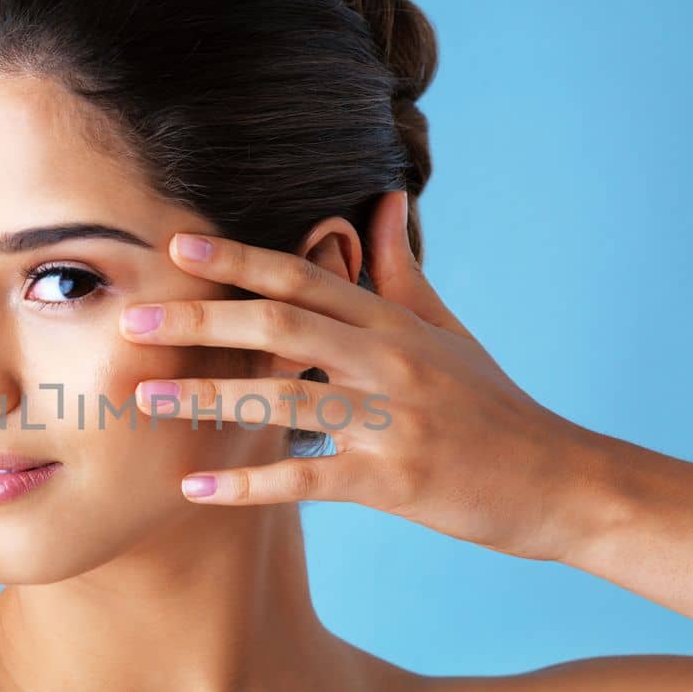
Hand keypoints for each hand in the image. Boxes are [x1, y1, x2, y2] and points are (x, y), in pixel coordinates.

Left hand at [119, 192, 610, 563]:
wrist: (559, 481)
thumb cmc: (493, 406)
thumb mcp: (448, 331)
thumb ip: (403, 271)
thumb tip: (382, 199)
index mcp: (394, 322)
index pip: (305, 277)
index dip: (238, 258)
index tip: (176, 245)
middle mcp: (389, 361)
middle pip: (281, 326)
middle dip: (201, 320)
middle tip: (133, 318)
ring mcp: (391, 421)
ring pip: (285, 400)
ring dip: (208, 399)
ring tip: (146, 401)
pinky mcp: (395, 481)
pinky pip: (308, 479)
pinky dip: (249, 486)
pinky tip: (196, 492)